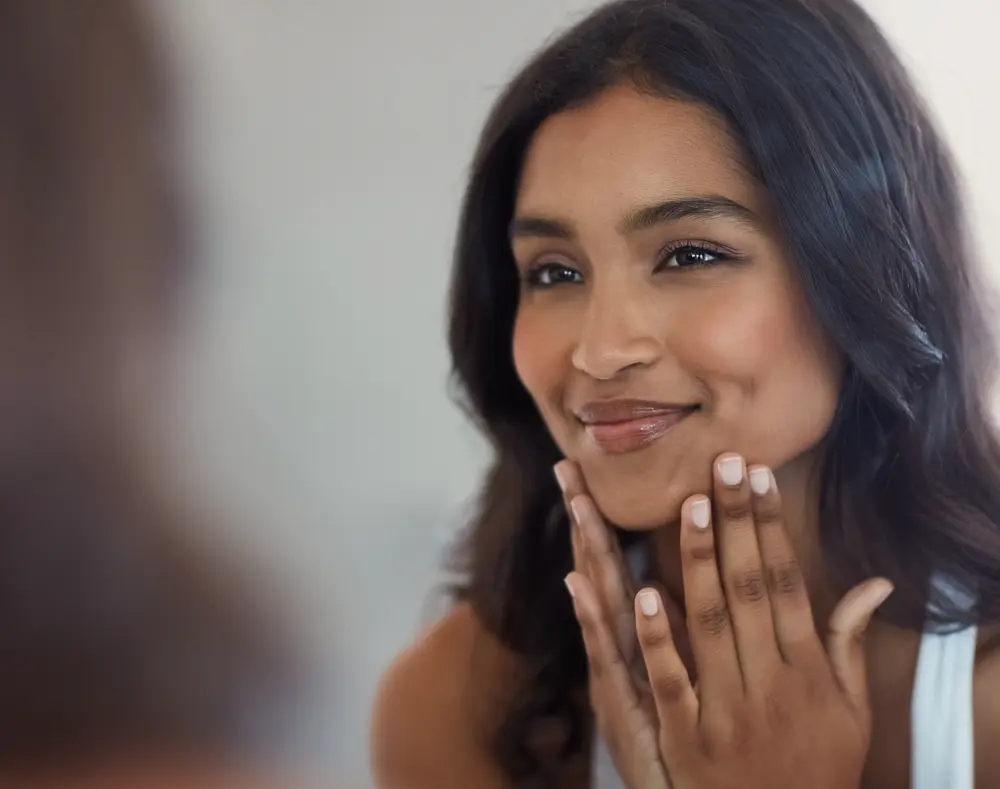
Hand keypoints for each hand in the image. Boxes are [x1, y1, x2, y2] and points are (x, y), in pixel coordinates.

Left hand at [564, 453, 893, 788]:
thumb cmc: (817, 768)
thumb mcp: (851, 712)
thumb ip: (849, 644)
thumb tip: (876, 584)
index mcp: (808, 670)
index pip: (786, 583)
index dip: (771, 528)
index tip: (758, 478)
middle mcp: (771, 684)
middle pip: (749, 589)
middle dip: (737, 523)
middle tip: (723, 464)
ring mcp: (728, 710)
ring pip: (711, 624)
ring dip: (699, 562)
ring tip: (691, 505)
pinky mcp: (687, 738)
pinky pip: (672, 680)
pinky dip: (658, 638)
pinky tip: (644, 592)